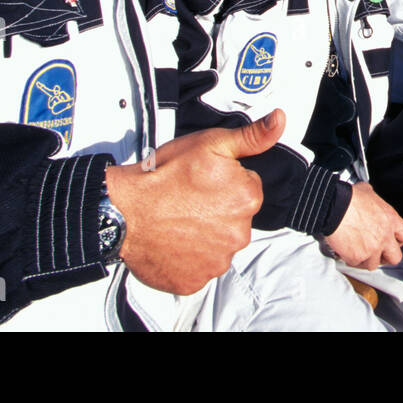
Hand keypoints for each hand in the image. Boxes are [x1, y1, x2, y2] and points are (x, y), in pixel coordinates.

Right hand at [105, 110, 283, 295]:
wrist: (122, 212)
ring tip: (177, 221)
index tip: (203, 182)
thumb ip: (251, 136)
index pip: (246, 190)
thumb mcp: (210, 144)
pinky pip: (198, 269)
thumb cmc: (162, 177)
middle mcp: (239, 234)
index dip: (224, 183)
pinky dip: (187, 259)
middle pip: (234, 219)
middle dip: (216, 211)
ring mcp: (216, 261)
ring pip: (217, 245)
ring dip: (203, 236)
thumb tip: (279, 120)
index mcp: (247, 198)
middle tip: (188, 201)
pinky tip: (172, 242)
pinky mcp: (194, 281)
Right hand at [325, 182, 402, 269]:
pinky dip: (350, 259)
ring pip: (374, 264)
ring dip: (365, 259)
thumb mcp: (367, 191)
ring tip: (357, 251)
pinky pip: (356, 264)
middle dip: (386, 256)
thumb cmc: (349, 198)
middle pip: (395, 257)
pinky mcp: (357, 257)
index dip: (398, 240)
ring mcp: (372, 249)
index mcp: (390, 220)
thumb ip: (372, 197)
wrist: (334, 208)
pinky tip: (345, 251)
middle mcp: (384, 237)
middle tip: (376, 253)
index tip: (391, 241)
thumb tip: (367, 193)